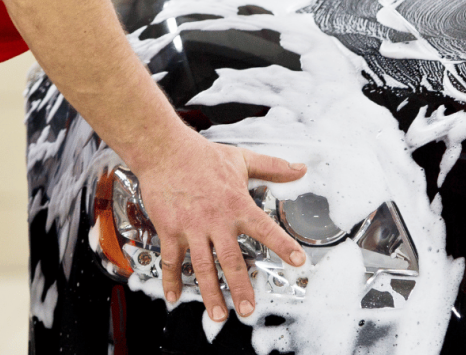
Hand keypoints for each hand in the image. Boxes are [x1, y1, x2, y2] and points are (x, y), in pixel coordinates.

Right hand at [135, 129, 307, 320]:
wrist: (165, 151)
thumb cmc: (203, 156)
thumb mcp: (242, 159)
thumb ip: (273, 167)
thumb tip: (300, 169)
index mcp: (237, 204)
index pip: (265, 229)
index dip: (283, 246)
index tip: (298, 262)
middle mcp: (216, 220)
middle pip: (231, 260)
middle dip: (241, 287)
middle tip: (248, 309)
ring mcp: (192, 227)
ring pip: (202, 267)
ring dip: (210, 293)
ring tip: (219, 314)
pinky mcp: (170, 230)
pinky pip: (172, 260)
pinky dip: (171, 280)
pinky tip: (173, 296)